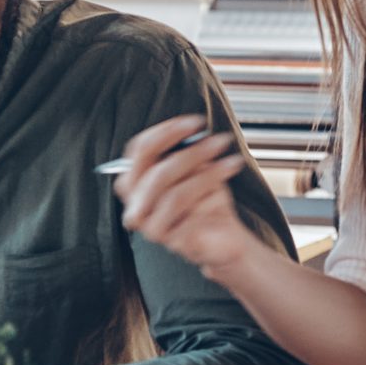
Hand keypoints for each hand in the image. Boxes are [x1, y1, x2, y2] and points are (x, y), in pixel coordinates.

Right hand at [115, 116, 258, 281]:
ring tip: (232, 163)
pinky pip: (190, 217)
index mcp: (133, 184)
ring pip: (176, 195)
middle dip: (192, 153)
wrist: (223, 236)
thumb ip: (186, 153)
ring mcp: (151, 228)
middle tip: (220, 141)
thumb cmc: (205, 200)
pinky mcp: (171, 243)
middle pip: (157, 173)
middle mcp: (136, 207)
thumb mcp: (196, 169)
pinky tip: (225, 192)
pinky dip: (211, 200)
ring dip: (209, 175)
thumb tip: (194, 133)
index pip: (140, 151)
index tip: (196, 122)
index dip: (167, 132)